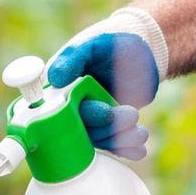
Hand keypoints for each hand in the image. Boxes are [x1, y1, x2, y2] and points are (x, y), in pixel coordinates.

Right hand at [49, 8, 167, 160]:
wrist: (139, 51)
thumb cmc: (111, 43)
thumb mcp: (90, 46)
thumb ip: (72, 59)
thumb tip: (54, 78)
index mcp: (58, 89)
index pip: (59, 110)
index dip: (79, 117)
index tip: (105, 112)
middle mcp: (70, 107)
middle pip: (82, 128)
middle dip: (107, 126)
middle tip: (131, 115)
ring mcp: (90, 119)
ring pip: (99, 138)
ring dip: (120, 139)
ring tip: (141, 133)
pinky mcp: (108, 127)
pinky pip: (113, 143)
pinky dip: (126, 148)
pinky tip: (139, 151)